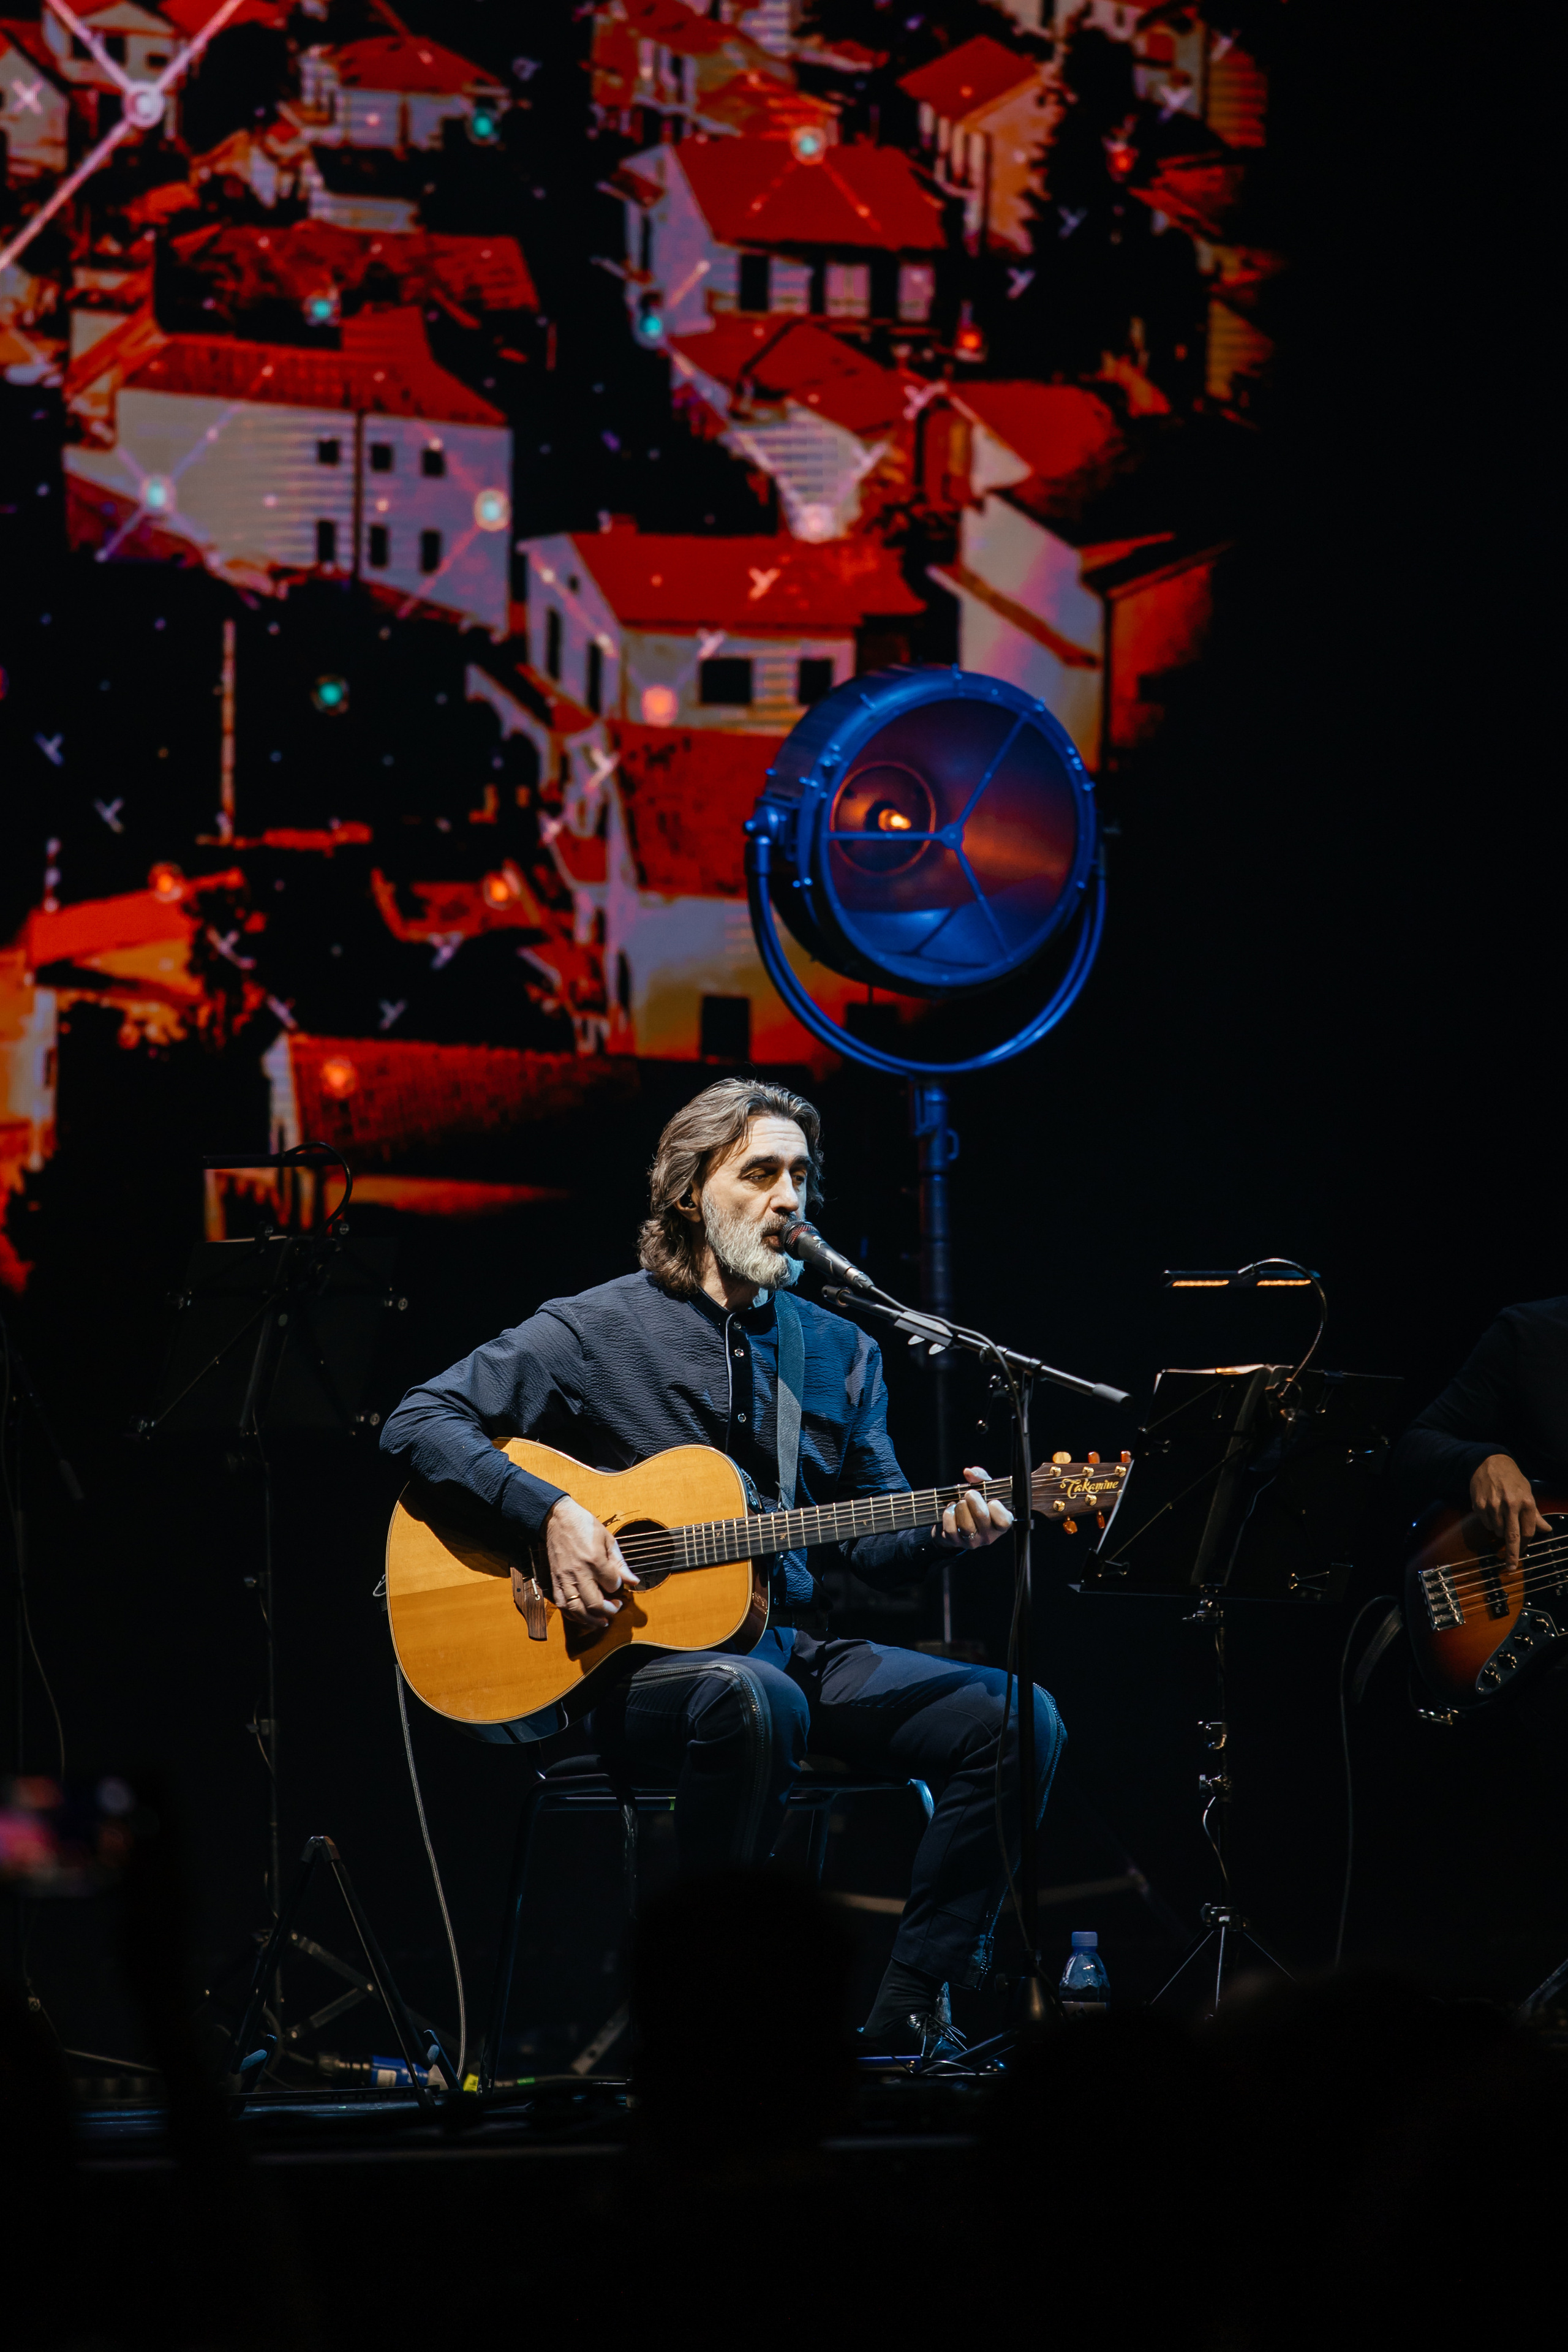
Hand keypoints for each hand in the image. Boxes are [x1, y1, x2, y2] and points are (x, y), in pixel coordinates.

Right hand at [543, 1496, 638, 1629]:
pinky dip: (573, 1615)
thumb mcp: (608, 1539)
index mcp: (594, 1559)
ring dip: (592, 1620)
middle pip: (595, 1603)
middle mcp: (578, 1572)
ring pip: (577, 1609)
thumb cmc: (584, 1526)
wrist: (557, 1519)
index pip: (611, 1584)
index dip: (618, 1588)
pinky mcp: (554, 1581)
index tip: (618, 1585)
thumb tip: (633, 1582)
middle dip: (609, 1610)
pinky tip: (584, 1616)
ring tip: (603, 1621)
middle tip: (615, 1608)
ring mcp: (564, 1578)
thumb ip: (620, 1564)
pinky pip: (562, 1605)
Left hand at [940, 1466, 1013, 1549]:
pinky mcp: (956, 1542)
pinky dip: (949, 1515)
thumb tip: (970, 1472)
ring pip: (966, 1525)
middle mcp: (988, 1535)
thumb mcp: (982, 1489)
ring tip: (959, 1502)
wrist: (955, 1522)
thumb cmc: (974, 1504)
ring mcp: (973, 1541)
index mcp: (1000, 1523)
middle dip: (974, 1500)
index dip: (998, 1510)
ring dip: (960, 1508)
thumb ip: (980, 1477)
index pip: (1005, 1522)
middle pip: (982, 1517)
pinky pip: (951, 1529)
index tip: (991, 1501)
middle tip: (969, 1493)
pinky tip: (951, 1509)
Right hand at [1469, 1453, 1551, 1567]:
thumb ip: (1535, 1514)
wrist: (1489, 1462)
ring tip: (1501, 1518)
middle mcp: (1510, 1504)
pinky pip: (1486, 1523)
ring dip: (1500, 1531)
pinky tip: (1491, 1511)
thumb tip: (1547, 1529)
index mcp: (1526, 1502)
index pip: (1527, 1531)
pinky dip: (1490, 1523)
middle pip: (1512, 1536)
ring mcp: (1494, 1505)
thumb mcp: (1527, 1493)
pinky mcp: (1480, 1505)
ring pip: (1497, 1531)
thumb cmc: (1512, 1479)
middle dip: (1512, 1554)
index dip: (1525, 1544)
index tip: (1522, 1554)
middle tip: (1510, 1567)